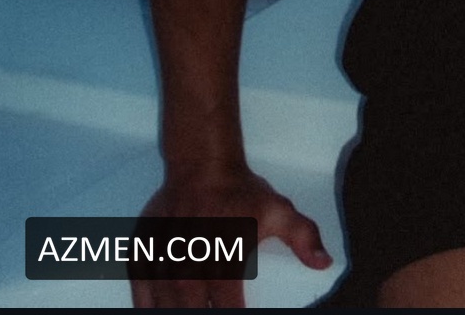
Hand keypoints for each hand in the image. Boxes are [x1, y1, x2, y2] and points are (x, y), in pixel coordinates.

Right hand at [130, 168, 331, 308]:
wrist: (202, 165)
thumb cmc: (241, 193)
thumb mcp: (278, 211)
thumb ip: (303, 237)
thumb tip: (325, 263)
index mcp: (222, 261)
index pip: (227, 310)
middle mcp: (188, 267)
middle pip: (191, 312)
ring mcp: (161, 263)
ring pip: (164, 308)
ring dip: (176, 314)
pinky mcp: (142, 257)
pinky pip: (140, 296)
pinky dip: (148, 308)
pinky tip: (160, 311)